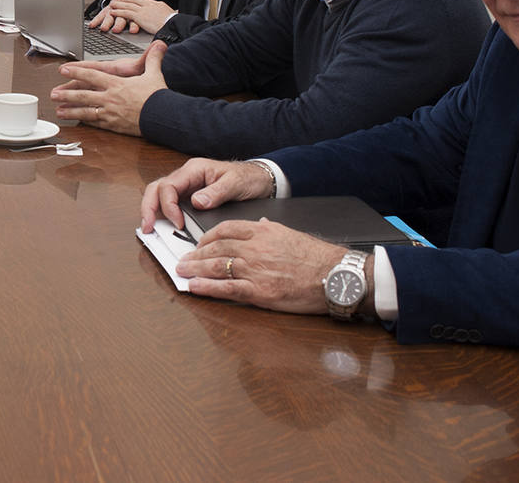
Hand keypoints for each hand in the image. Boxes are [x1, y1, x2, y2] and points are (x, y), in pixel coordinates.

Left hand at [49, 40, 169, 135]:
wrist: (163, 116)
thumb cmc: (158, 96)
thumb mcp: (154, 74)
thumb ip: (153, 58)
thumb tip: (160, 44)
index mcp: (116, 84)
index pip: (91, 75)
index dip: (76, 72)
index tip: (63, 70)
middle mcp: (109, 98)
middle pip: (83, 95)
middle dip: (66, 94)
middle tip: (53, 94)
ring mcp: (110, 113)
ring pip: (85, 111)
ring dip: (70, 111)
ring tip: (58, 112)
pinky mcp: (114, 125)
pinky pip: (96, 123)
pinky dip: (86, 122)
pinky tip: (78, 122)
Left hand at [88, 0, 175, 34]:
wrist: (174, 25)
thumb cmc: (175, 24)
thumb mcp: (172, 17)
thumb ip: (168, 15)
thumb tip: (172, 16)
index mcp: (158, 4)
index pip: (145, 1)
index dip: (136, 1)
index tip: (132, 1)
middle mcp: (150, 5)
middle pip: (135, 0)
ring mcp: (144, 10)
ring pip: (128, 5)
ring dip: (119, 4)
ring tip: (112, 4)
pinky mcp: (140, 16)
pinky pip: (126, 13)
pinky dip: (118, 12)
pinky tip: (113, 12)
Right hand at [140, 156, 272, 228]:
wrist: (259, 179)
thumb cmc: (247, 178)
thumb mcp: (235, 184)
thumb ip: (216, 193)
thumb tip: (196, 202)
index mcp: (194, 170)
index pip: (169, 186)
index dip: (169, 206)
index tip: (178, 223)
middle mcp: (186, 176)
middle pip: (156, 188)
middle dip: (148, 207)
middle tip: (148, 227)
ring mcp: (186, 186)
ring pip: (159, 194)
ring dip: (152, 211)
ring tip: (150, 228)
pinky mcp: (189, 195)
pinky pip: (169, 202)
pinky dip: (162, 214)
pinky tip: (162, 225)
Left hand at [177, 219, 346, 314]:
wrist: (336, 276)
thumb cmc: (318, 257)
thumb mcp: (291, 234)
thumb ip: (271, 230)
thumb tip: (261, 225)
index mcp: (262, 232)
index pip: (225, 229)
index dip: (207, 237)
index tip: (199, 243)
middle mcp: (255, 248)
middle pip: (216, 248)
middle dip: (195, 254)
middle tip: (183, 259)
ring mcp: (255, 270)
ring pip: (216, 267)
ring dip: (195, 270)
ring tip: (182, 273)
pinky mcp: (260, 292)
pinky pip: (226, 289)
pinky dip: (207, 288)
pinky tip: (195, 288)